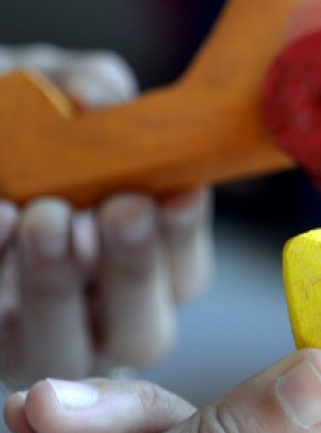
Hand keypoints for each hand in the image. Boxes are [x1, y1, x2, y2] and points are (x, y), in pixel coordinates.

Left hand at [0, 45, 213, 386]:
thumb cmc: (20, 118)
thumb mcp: (57, 87)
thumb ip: (90, 84)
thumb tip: (97, 96)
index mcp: (146, 263)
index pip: (185, 274)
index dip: (187, 239)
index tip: (178, 191)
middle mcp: (101, 315)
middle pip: (144, 332)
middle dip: (136, 269)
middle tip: (123, 208)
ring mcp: (37, 336)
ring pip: (64, 348)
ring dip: (58, 284)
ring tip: (45, 217)